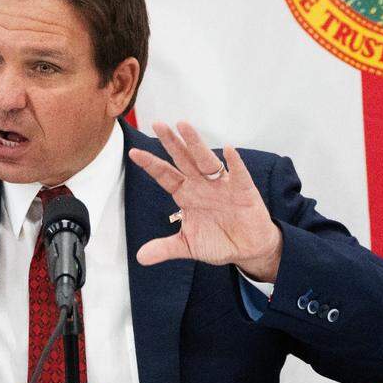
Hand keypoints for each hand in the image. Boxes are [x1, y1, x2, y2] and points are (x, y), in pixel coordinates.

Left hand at [130, 121, 282, 281]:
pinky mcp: (243, 190)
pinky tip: (228, 150)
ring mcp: (222, 185)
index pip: (165, 176)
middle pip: (183, 160)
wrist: (248, 250)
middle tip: (158, 125)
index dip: (151, 164)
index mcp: (186, 195)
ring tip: (184, 126)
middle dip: (171, 143)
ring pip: (206, 160)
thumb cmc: (218, 241)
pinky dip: (234, 163)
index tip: (134, 153)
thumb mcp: (188, 246)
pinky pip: (238, 174)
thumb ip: (165, 248)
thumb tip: (140, 257)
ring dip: (195, 144)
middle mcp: (201, 185)